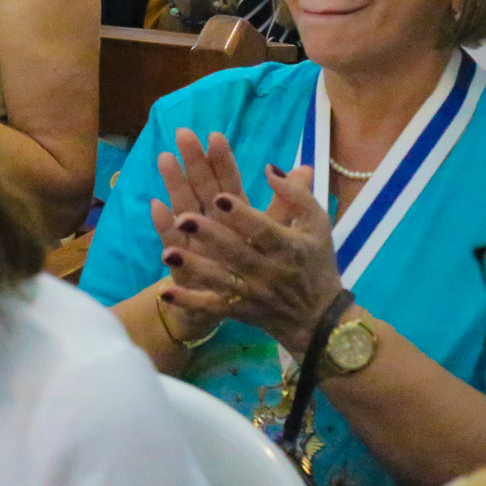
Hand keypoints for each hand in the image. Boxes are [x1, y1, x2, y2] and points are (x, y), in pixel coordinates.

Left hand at [154, 135, 345, 352]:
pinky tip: (166, 293)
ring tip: (167, 252)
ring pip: (219, 281)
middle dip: (209, 236)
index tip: (218, 196)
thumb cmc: (315, 261)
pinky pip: (211, 308)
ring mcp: (251, 294)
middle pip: (235, 252)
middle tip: (183, 219)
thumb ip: (296, 195)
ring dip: (193, 267)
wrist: (319, 317)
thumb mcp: (316, 224)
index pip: (262, 229)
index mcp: (288, 246)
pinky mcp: (238, 311)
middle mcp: (268, 271)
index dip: (241, 214)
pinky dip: (189, 302)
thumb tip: (270, 167)